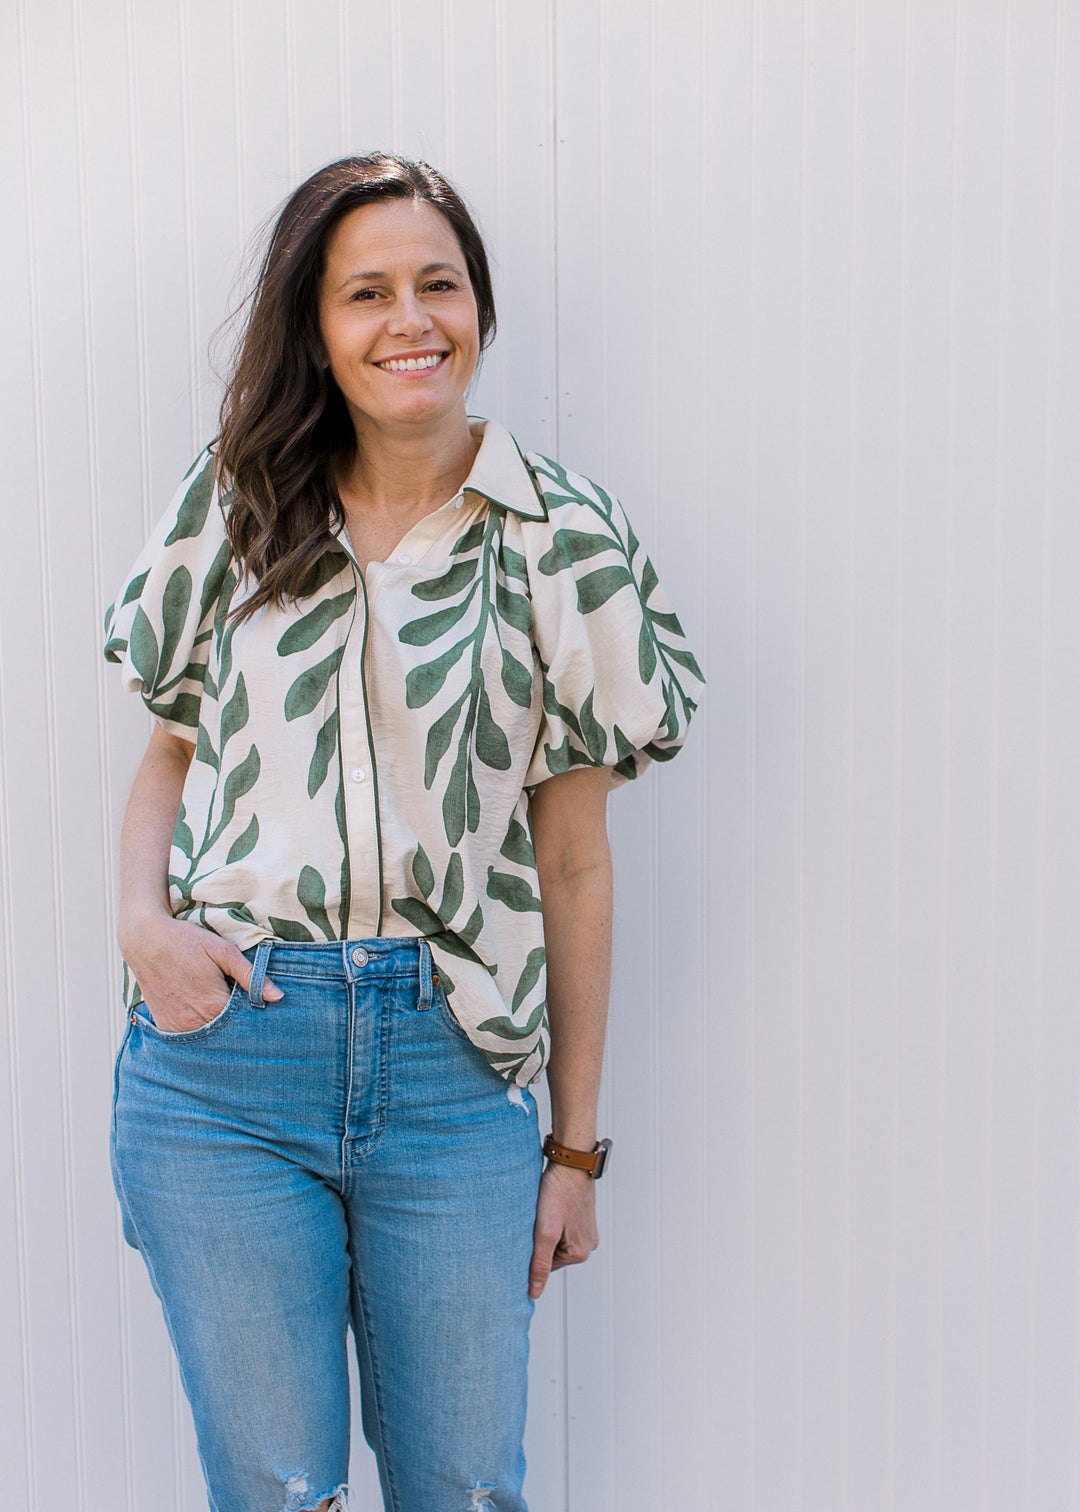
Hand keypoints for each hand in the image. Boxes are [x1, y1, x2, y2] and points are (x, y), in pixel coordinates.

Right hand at [119, 912, 280, 1032]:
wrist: (145, 940)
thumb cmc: (186, 941)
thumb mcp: (223, 951)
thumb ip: (250, 975)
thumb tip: (277, 996)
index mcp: (212, 1004)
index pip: (244, 1022)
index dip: (253, 1014)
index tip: (257, 1006)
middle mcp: (194, 1021)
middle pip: (226, 1033)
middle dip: (237, 1023)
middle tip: (237, 1003)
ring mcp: (177, 1026)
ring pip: (207, 1037)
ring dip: (217, 1027)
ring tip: (217, 1004)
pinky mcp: (164, 1024)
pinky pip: (187, 1036)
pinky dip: (198, 1027)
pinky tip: (201, 1012)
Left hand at [528, 1161, 598, 1298]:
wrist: (571, 1161)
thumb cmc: (557, 1193)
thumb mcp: (544, 1231)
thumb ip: (539, 1264)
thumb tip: (534, 1294)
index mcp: (580, 1253)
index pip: (545, 1266)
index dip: (531, 1251)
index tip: (527, 1232)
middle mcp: (588, 1245)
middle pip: (552, 1253)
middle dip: (539, 1239)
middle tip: (535, 1219)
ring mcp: (588, 1230)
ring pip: (556, 1239)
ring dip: (545, 1228)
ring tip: (543, 1210)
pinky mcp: (584, 1216)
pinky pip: (563, 1227)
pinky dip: (552, 1219)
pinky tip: (548, 1205)